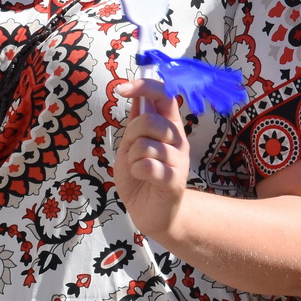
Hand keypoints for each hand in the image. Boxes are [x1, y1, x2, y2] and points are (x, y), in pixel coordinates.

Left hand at [115, 78, 193, 245]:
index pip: (164, 95)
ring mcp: (179, 159)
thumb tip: (136, 94)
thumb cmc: (140, 177)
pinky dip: (136, 171)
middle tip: (133, 151)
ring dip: (132, 158)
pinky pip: (147, 165)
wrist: (151, 213)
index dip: (144, 87)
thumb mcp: (131, 145)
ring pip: (144, 144)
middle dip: (131, 135)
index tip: (121, 88)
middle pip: (149, 120)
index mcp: (169, 126)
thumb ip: (136, 121)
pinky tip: (141, 178)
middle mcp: (178, 139)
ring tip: (138, 169)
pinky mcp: (174, 180)